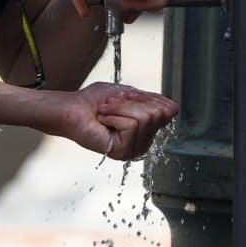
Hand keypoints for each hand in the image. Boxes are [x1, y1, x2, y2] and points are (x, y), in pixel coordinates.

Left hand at [45, 84, 178, 158]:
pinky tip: (103, 122)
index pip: (168, 110)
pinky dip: (115, 116)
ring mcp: (134, 149)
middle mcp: (144, 141)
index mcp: (147, 129)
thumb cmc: (94, 101)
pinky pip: (132, 125)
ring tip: (105, 113)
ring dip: (121, 108)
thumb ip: (151, 101)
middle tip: (111, 105)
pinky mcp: (123, 152)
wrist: (72, 109)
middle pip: (158, 113)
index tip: (125, 98)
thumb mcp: (128, 94)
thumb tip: (173, 108)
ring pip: (145, 118)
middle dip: (132, 102)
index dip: (147, 98)